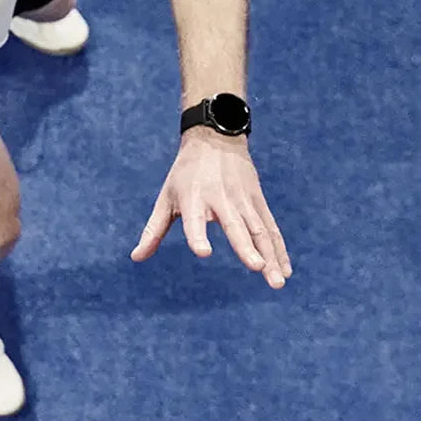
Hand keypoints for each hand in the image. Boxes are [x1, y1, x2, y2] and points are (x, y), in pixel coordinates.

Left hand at [131, 127, 291, 288]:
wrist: (215, 138)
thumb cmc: (185, 174)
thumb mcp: (166, 198)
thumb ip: (153, 230)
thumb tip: (135, 257)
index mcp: (193, 198)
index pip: (194, 220)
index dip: (197, 235)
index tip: (203, 252)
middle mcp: (220, 198)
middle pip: (235, 225)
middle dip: (246, 247)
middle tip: (256, 267)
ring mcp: (243, 200)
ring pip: (259, 230)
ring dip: (270, 256)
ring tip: (277, 282)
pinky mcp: (258, 201)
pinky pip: (271, 228)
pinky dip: (279, 250)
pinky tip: (285, 271)